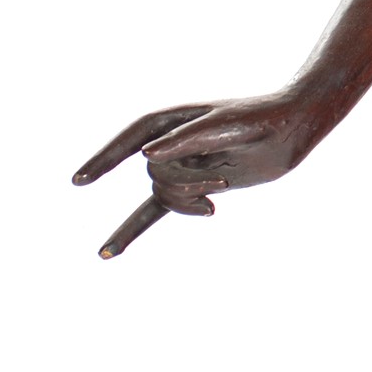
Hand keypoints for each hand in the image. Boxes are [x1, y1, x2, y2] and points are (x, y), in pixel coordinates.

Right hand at [72, 95, 319, 257]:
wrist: (292, 128)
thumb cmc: (261, 118)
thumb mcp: (227, 126)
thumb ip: (187, 139)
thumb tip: (145, 156)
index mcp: (174, 120)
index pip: (130, 139)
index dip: (104, 159)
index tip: (79, 182)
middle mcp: (171, 144)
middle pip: (155, 175)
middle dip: (184, 182)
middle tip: (221, 180)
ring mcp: (181, 166)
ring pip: (163, 195)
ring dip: (190, 199)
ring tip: (221, 190)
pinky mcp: (194, 187)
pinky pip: (156, 211)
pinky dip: (132, 229)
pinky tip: (108, 253)